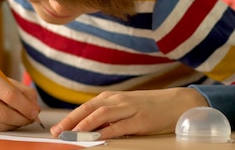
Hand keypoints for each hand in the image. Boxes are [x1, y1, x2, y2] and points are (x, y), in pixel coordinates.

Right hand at [0, 70, 40, 130]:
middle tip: (32, 118)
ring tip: (23, 119)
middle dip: (23, 118)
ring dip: (16, 124)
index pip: (10, 96)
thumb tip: (34, 105)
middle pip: (5, 113)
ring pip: (0, 124)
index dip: (25, 106)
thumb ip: (20, 89)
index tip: (35, 111)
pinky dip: (5, 126)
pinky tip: (10, 121)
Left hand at [50, 88, 208, 138]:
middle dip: (71, 121)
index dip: (70, 117)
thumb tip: (91, 129)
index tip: (57, 128)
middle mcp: (118, 100)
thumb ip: (110, 117)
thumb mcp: (127, 108)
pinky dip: (107, 131)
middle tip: (57, 132)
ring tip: (71, 135)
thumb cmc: (150, 106)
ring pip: (101, 115)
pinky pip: (120, 126)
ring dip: (84, 125)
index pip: (86, 107)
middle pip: (89, 109)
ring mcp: (129, 109)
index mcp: (112, 98)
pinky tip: (96, 137)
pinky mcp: (140, 120)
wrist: (177, 102)